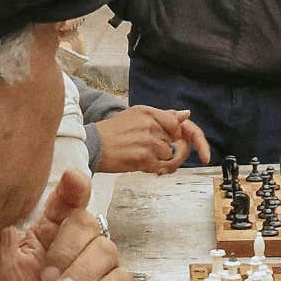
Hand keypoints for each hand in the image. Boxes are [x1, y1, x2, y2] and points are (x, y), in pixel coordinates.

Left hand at [0, 169, 134, 280]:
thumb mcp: (1, 275)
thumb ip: (2, 242)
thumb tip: (2, 212)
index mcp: (51, 236)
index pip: (67, 204)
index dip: (73, 190)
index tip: (74, 179)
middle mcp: (79, 249)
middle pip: (90, 224)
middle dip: (67, 249)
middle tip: (46, 279)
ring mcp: (101, 273)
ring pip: (108, 251)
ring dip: (81, 273)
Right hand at [95, 106, 209, 172]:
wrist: (92, 146)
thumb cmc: (112, 133)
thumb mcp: (135, 116)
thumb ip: (163, 117)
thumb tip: (185, 114)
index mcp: (148, 112)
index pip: (178, 123)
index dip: (185, 135)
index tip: (189, 144)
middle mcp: (150, 124)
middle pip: (175, 140)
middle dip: (170, 149)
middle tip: (156, 153)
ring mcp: (148, 141)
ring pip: (169, 154)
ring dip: (160, 160)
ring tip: (142, 157)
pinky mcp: (144, 157)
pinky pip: (163, 167)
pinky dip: (156, 169)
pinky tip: (143, 165)